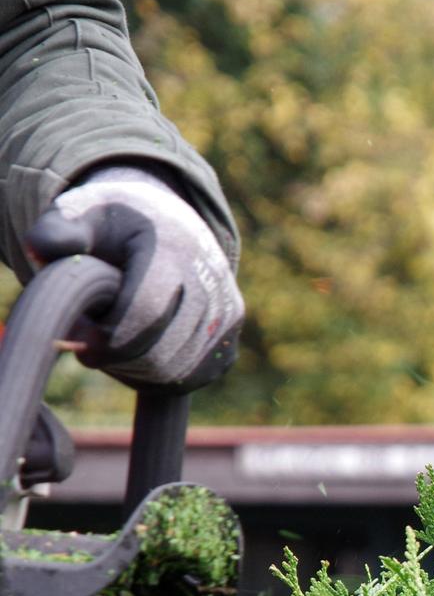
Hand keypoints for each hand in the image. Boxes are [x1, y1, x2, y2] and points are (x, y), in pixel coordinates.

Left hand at [24, 166, 243, 392]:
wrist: (173, 225)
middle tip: (89, 346)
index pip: (146, 313)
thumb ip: (57, 232)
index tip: (80, 344)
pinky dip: (158, 378)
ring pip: (176, 373)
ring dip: (135, 370)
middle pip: (161, 353)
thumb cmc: (119, 226)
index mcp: (174, 248)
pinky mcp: (229, 341)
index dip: (109, 340)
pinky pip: (191, 379)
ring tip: (112, 345)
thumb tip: (42, 251)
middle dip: (118, 359)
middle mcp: (211, 283)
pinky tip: (137, 354)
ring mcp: (226, 314)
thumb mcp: (82, 216)